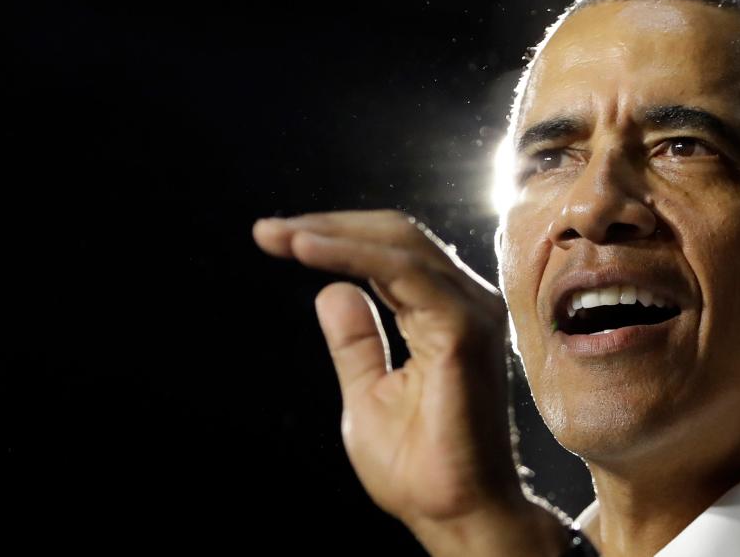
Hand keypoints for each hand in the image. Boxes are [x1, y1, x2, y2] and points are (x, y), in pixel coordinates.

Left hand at [252, 210, 566, 555]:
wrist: (454, 514)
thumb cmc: (420, 468)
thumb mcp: (367, 393)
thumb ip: (356, 342)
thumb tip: (330, 290)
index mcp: (448, 316)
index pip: (393, 254)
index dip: (335, 238)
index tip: (274, 238)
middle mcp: (468, 305)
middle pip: (397, 235)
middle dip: (328, 225)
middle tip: (267, 231)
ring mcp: (472, 313)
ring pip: (400, 243)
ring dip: (333, 232)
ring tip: (278, 236)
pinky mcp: (463, 329)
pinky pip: (404, 271)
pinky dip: (352, 254)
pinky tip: (307, 251)